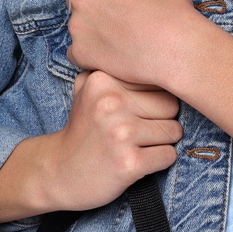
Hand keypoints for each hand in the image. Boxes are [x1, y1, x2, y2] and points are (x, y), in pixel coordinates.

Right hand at [45, 69, 183, 211]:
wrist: (58, 173)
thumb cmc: (84, 130)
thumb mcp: (88, 89)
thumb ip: (116, 69)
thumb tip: (159, 58)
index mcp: (103, 80)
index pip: (158, 80)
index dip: (154, 97)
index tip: (138, 110)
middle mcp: (111, 104)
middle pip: (171, 105)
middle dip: (163, 120)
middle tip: (140, 131)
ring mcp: (120, 133)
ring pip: (174, 130)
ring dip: (162, 142)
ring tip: (138, 146)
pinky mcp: (129, 163)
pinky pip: (168, 155)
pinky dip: (161, 161)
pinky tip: (139, 161)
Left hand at [56, 0, 205, 87]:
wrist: (175, 49)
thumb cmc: (170, 7)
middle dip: (91, 3)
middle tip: (117, 12)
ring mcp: (78, 28)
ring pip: (77, 25)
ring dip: (92, 28)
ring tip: (120, 34)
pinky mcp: (81, 53)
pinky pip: (77, 51)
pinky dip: (90, 52)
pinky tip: (112, 50)